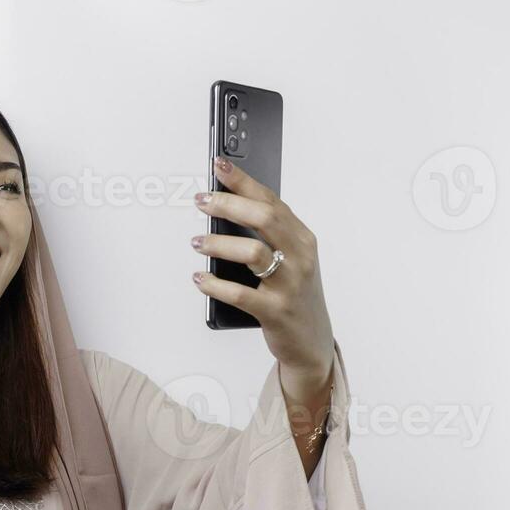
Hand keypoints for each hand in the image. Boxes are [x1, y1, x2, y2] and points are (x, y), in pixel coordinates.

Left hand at [192, 157, 334, 391]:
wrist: (312, 342)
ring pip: (253, 252)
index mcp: (302, 239)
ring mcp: (290, 285)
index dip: (243, 181)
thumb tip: (226, 210)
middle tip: (202, 202)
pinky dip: (215, 285)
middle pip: (264, 219)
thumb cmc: (295, 296)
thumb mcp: (291, 261)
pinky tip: (201, 279)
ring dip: (219, 245)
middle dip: (228, 205)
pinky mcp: (276, 311)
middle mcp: (299, 257)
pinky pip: (240, 294)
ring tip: (198, 242)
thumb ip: (268, 236)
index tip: (219, 166)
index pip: (271, 201)